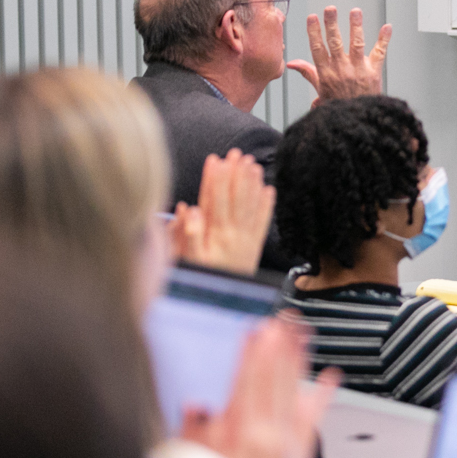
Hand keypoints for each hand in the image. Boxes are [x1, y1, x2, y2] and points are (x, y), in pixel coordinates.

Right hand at [169, 151, 273, 274]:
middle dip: (235, 175)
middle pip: (235, 199)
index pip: (214, 201)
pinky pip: (263, 223)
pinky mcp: (255, 246)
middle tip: (237, 154)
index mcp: (214, 236)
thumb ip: (186, 234)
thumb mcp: (187, 260)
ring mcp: (246, 240)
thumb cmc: (201, 278)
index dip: (215, 180)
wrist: (221, 303)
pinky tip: (270, 189)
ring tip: (253, 164)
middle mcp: (233, 236)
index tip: (215, 160)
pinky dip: (267, 206)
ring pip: (250, 207)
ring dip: (252, 184)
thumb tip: (188, 208)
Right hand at [179, 315, 336, 457]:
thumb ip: (197, 433)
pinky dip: (324, 394)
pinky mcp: (304, 450)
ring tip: (303, 333)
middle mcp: (272, 434)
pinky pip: (316, 416)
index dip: (253, 354)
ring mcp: (291, 441)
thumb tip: (196, 405)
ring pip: (296, 390)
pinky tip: (331, 376)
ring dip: (299, 360)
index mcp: (244, 434)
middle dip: (278, 348)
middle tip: (282, 321)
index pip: (248, 383)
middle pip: (275, 381)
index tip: (257, 330)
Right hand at [285, 5, 390, 102]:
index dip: (314, 32)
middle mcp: (341, 70)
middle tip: (330, 9)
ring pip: (356, 44)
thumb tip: (292, 63)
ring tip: (355, 11)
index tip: (312, 17)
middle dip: (332, 24)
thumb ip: (308, 73)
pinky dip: (384, 39)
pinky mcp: (374, 72)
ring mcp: (358, 70)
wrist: (358, 122)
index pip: (317, 49)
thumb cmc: (339, 106)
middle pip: (335, 43)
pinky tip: (387, 27)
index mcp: (327, 74)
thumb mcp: (319, 90)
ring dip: (356, 26)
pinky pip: (380, 53)